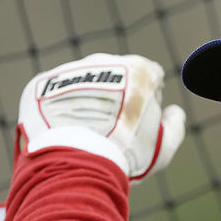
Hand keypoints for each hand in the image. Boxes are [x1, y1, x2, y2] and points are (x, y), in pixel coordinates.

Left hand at [17, 53, 184, 180]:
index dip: (151, 99)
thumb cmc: (125, 152)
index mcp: (138, 69)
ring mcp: (72, 70)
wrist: (74, 158)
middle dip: (118, 98)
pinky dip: (62, 108)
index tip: (143, 121)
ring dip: (88, 101)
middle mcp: (104, 61)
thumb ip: (175, 126)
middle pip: (117, 77)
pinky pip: (57, 93)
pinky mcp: (44, 82)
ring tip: (87, 131)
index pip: (151, 76)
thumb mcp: (163, 146)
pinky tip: (67, 130)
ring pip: (85, 83)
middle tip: (114, 130)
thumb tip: (174, 113)